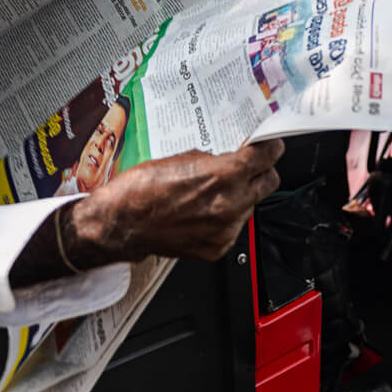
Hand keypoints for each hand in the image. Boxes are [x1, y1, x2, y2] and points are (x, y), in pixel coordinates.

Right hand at [68, 139, 284, 263]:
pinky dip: (225, 217)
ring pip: (251, 205)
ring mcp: (226, 229)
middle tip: (248, 166)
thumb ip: (214, 158)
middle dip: (262, 171)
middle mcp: (230, 204)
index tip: (268, 145)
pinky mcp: (218, 247)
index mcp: (222, 176)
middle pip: (269, 182)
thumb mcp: (181, 157)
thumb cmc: (141, 190)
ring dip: (241, 196)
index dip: (270, 147)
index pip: (267, 156)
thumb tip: (231, 157)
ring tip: (213, 192)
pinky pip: (234, 227)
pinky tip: (203, 211)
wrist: (121, 224)